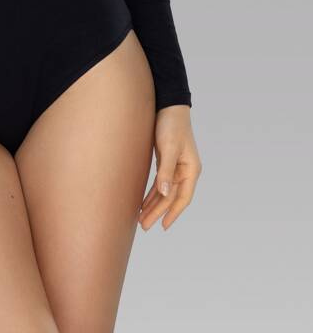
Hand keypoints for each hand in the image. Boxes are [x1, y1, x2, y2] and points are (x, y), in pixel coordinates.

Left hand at [138, 105, 201, 230]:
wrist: (168, 105)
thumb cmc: (171, 125)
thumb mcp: (169, 148)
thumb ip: (166, 171)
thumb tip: (164, 194)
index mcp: (191, 169)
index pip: (182, 198)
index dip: (173, 213)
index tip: (163, 226)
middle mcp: (186, 171)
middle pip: (171, 197)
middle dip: (158, 212)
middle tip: (144, 225)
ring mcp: (177, 167)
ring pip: (165, 192)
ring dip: (154, 205)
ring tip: (141, 218)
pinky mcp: (167, 161)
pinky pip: (160, 182)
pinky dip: (152, 193)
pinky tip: (144, 201)